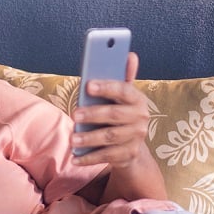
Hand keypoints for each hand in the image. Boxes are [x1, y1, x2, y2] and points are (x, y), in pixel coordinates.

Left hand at [70, 52, 149, 167]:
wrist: (131, 146)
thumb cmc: (119, 113)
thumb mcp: (121, 96)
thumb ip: (121, 77)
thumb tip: (130, 55)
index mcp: (137, 99)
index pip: (123, 90)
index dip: (106, 87)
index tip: (88, 85)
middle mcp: (140, 118)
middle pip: (115, 115)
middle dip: (94, 114)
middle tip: (75, 115)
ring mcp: (135, 137)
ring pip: (110, 137)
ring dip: (89, 138)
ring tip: (72, 139)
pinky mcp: (128, 154)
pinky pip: (107, 156)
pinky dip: (89, 158)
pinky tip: (75, 158)